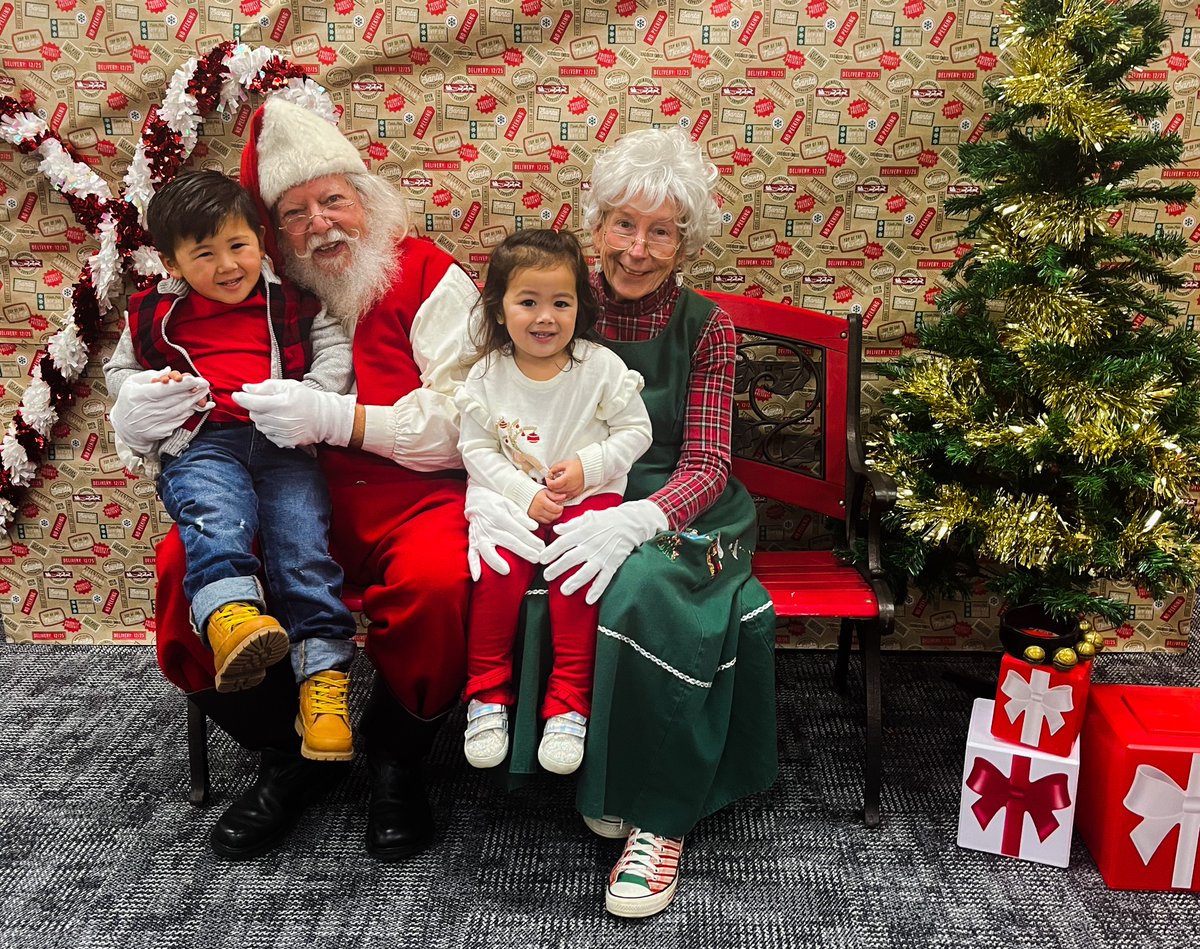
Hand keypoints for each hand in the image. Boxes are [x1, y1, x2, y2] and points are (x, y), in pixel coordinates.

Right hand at [109, 368, 212, 452]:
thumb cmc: (129, 400)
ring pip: (179, 411)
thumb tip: (168, 370)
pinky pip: (178, 421)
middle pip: (175, 400)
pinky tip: (194, 406)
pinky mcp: (160, 432)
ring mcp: (154, 423)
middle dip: (193, 391)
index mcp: (139, 396)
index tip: (195, 380)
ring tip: (203, 393)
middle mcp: (147, 410)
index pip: (164, 390)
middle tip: (205, 384)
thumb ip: (150, 375)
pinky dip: (187, 413)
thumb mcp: (132, 383)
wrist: (124, 426)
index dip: (182, 385)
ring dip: (194, 402)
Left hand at [232, 379, 354, 447]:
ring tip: (276, 413)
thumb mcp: (288, 386)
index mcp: (279, 403)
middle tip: (267, 402)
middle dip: (256, 408)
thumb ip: (265, 386)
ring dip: (263, 419)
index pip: (251, 402)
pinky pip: (268, 435)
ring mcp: (282, 433)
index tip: (237, 395)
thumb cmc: (307, 399)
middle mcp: (279, 420)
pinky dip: (270, 429)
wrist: (325, 418)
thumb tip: (246, 388)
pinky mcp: (285, 441)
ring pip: (260, 426)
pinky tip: (281, 423)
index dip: (241, 398)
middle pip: (254, 415)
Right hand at [465, 482, 545, 579]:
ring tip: (506, 570)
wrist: (475, 497)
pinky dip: (473, 565)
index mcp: (500, 516)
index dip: (531, 540)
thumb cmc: (495, 502)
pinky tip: (478, 577)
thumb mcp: (509, 503)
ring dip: (496, 561)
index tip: (542, 548)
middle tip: (536, 559)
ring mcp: (480, 535)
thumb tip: (534, 527)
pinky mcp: (473, 541)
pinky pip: (471, 554)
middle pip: (508, 541)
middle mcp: (489, 527)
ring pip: (487, 550)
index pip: (518, 531)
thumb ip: (521, 515)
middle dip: (523, 551)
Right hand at [528, 489, 564, 524]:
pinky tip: (547, 513)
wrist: (522, 494)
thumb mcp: (545, 490)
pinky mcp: (533, 518)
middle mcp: (537, 509)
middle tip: (558, 509)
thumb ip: (555, 495)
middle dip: (558, 513)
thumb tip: (564, 496)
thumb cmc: (534, 492)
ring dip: (553, 516)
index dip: (560, 508)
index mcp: (541, 500)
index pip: (555, 509)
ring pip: (549, 520)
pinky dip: (547, 519)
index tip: (560, 506)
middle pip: (553, 516)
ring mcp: (535, 514)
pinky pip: (543, 522)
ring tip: (552, 511)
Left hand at [540, 498, 667, 603]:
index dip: (551, 551)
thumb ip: (571, 524)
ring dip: (575, 581)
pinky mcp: (613, 563)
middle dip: (558, 568)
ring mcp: (602, 556)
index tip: (541, 559)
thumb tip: (556, 529)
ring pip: (587, 571)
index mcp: (582, 532)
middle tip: (547, 576)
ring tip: (564, 590)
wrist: (630, 523)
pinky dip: (597, 589)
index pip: (563, 542)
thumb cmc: (607, 519)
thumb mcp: (587, 517)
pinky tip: (589, 599)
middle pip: (571, 558)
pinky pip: (604, 578)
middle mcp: (591, 545)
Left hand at [545, 458, 583, 499]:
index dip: (548, 482)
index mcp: (567, 479)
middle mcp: (570, 486)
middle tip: (551, 480)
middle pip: (555, 491)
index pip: (553, 485)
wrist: (590, 470)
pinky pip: (565, 496)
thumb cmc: (578, 466)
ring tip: (557, 484)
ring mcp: (573, 491)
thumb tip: (549, 473)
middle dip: (551, 486)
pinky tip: (561, 488)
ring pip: (559, 495)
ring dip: (556, 490)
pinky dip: (561, 494)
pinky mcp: (575, 494)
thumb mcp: (565, 464)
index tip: (548, 478)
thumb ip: (555, 468)